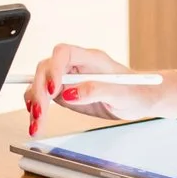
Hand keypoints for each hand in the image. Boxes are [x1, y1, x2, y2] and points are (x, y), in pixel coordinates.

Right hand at [23, 43, 176, 134]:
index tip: (53, 89)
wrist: (142, 98)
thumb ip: (96, 91)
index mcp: (91, 58)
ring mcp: (68, 78)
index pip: (63, 53)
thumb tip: (69, 94)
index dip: (54, 68)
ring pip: (40, 83)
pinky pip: (43, 96)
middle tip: (40, 114)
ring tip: (36, 125)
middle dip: (40, 91)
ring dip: (34, 103)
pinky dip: (37, 108)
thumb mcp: (121, 94)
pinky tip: (36, 121)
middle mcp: (76, 65)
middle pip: (47, 69)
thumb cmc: (137, 91)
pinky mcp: (64, 92)